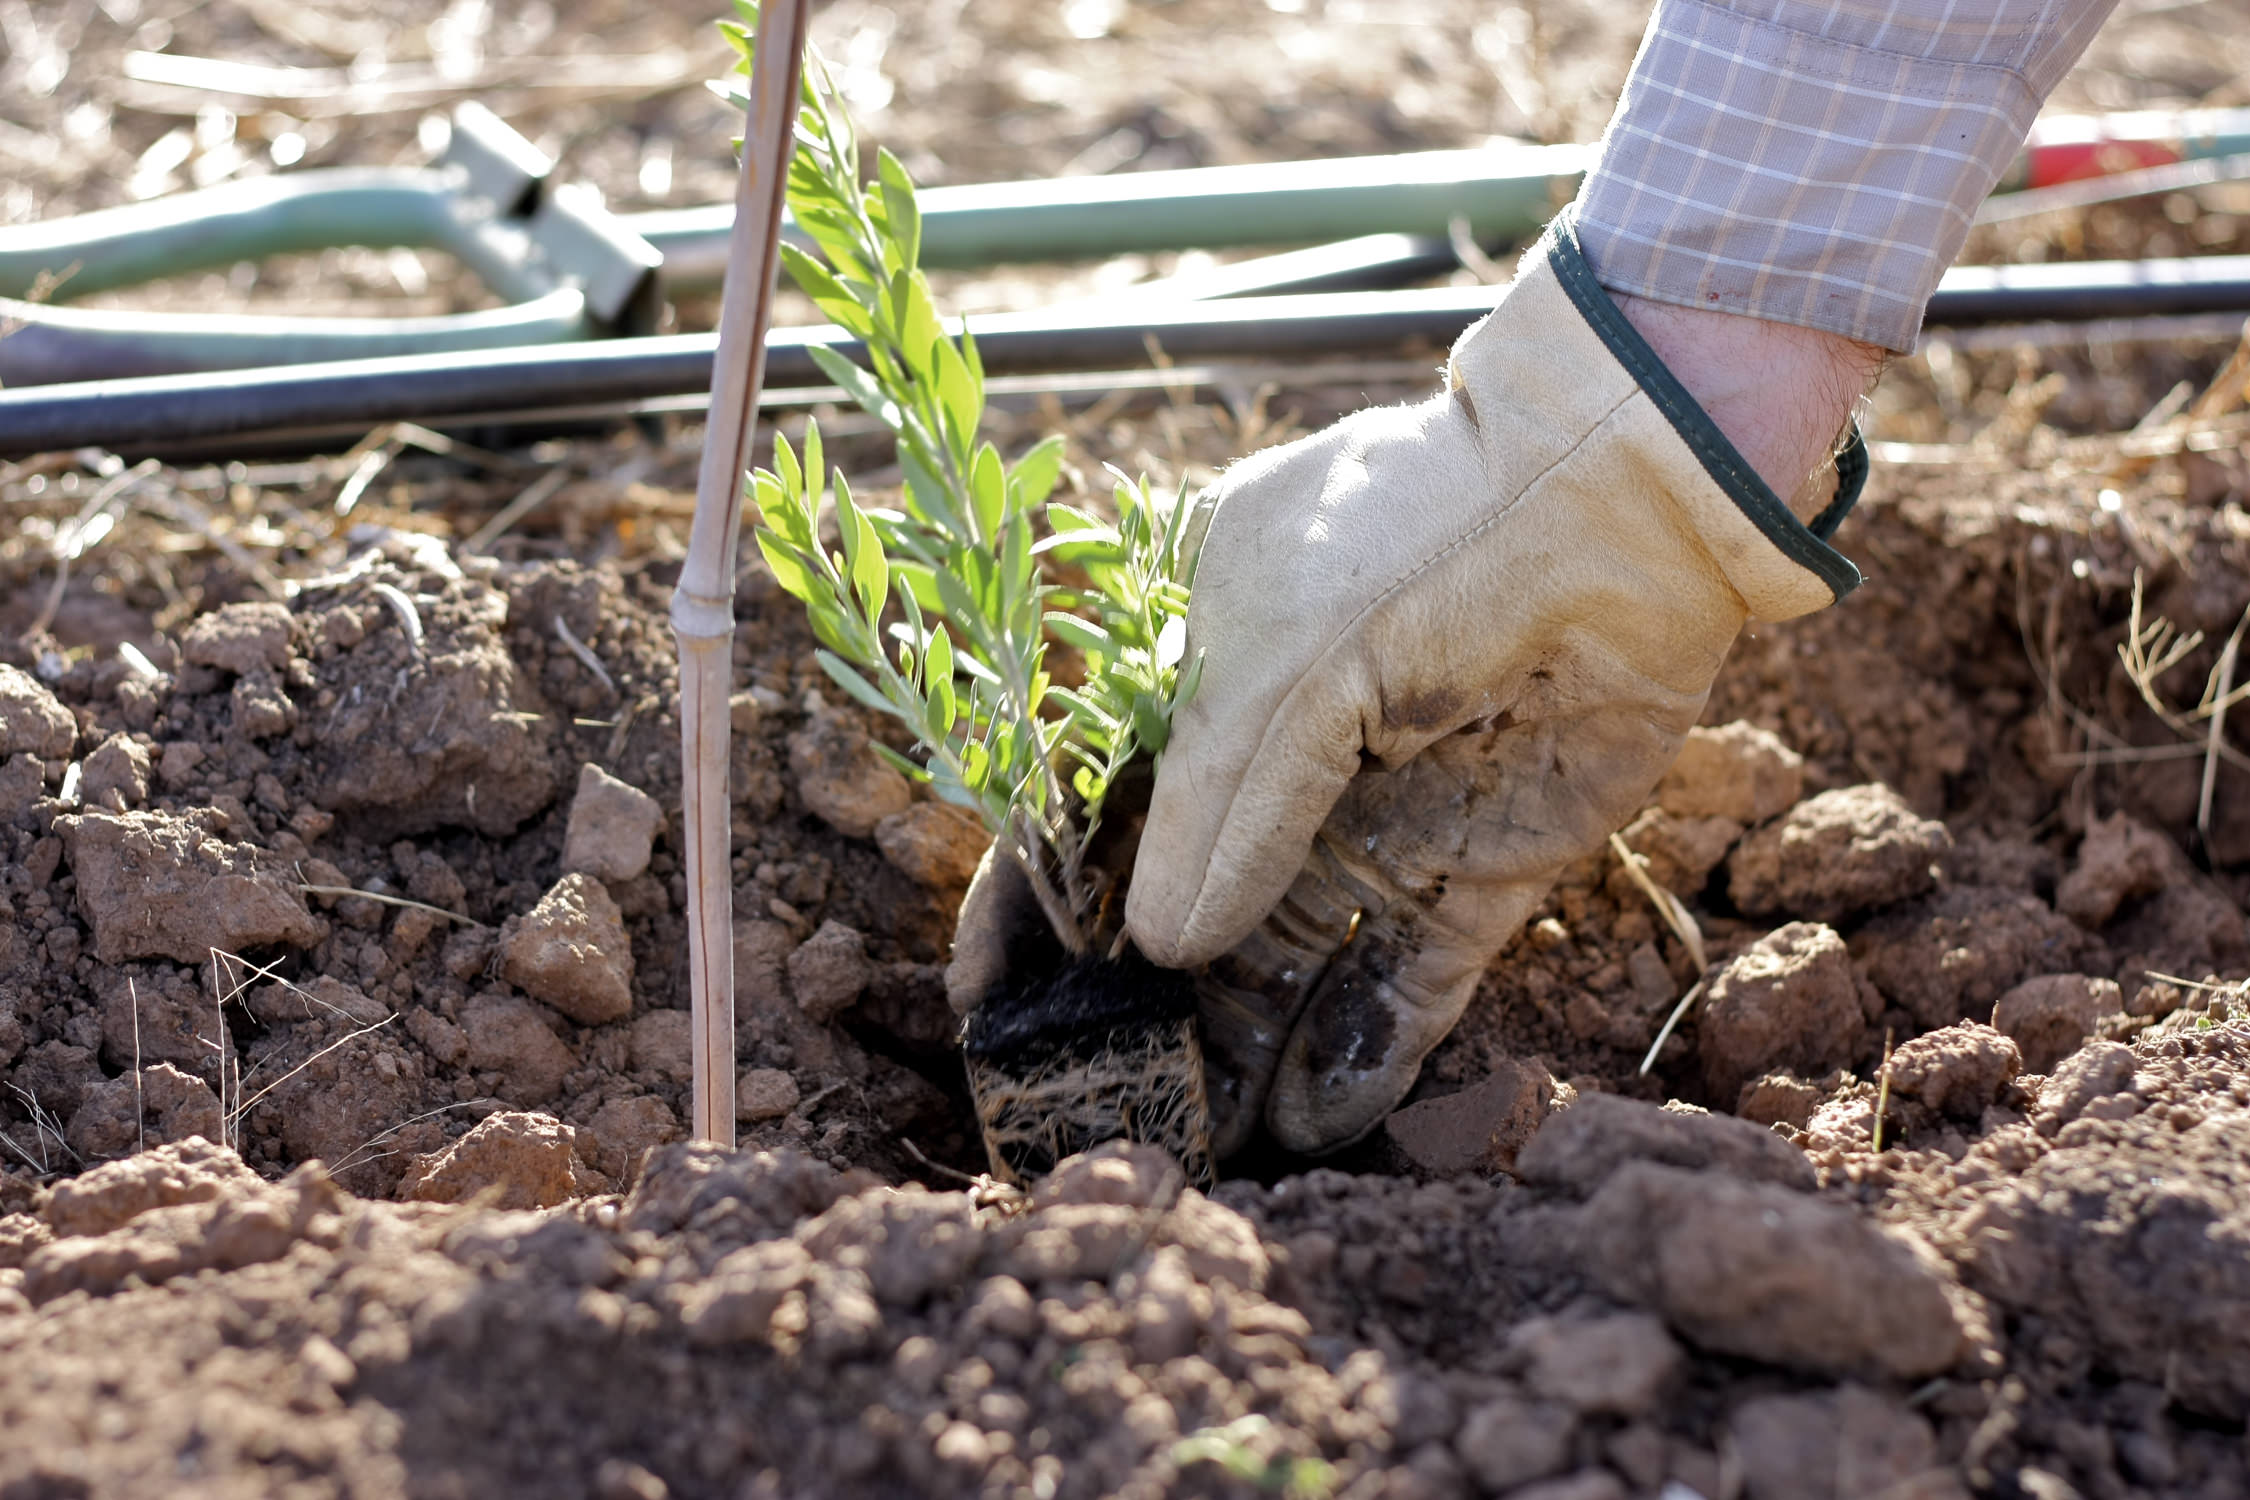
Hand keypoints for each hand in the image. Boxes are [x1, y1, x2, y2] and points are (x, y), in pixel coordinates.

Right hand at [1126, 212, 1875, 1154]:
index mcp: (1202, 690)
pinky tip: (1315, 1121)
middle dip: (1141, 1014)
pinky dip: (1367, 1055)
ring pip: (1291, 968)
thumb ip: (1215, 808)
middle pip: (1189, 919)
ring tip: (1204, 1146)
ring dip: (1244, 1055)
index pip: (1091, 818)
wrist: (1609, 501)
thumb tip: (1159, 944)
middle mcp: (1284, 769)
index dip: (1036, 910)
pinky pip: (1411, 985)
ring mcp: (1381, 826)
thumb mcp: (1276, 665)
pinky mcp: (1485, 876)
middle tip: (1101, 1108)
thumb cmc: (1410, 547)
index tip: (990, 1003)